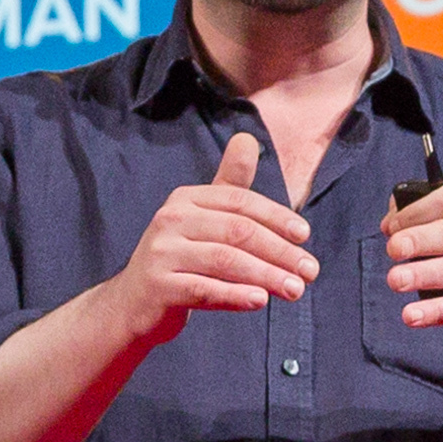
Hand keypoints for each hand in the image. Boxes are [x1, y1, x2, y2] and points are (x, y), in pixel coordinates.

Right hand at [111, 132, 317, 346]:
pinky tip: (260, 301)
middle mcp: (170, 219)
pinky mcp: (158, 286)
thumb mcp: (203, 217)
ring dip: (266, 275)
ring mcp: (161, 252)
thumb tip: (248, 138)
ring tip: (295, 290)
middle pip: (238, 231)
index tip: (305, 236)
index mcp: (186, 198)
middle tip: (310, 271)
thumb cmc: (180, 257)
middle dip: (280, 251)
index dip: (276, 217)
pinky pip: (204, 289)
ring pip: (225, 261)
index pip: (240, 201)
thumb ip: (229, 184)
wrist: (132, 303)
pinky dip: (235, 296)